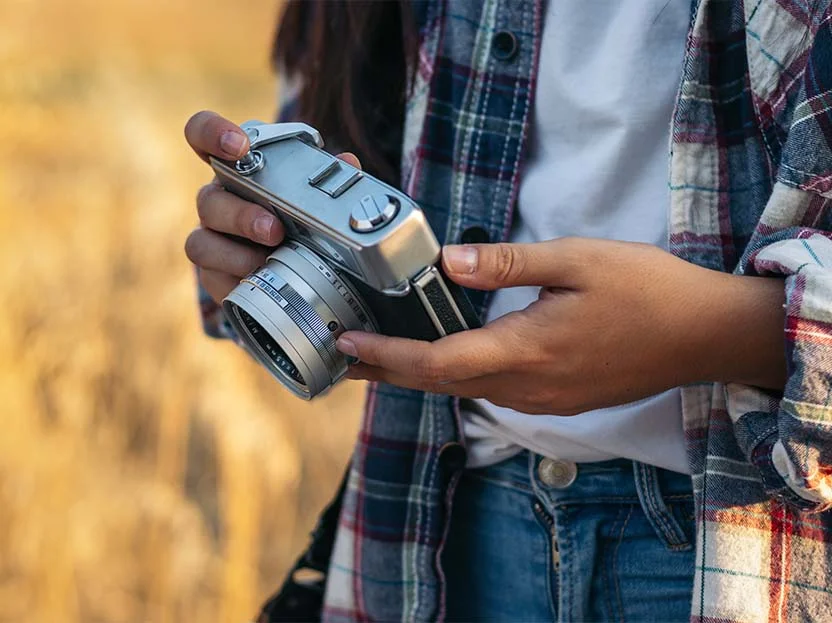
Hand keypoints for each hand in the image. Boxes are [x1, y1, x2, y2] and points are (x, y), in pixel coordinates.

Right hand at [183, 110, 358, 302]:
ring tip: (268, 261)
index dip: (212, 133)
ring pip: (201, 242)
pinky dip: (235, 281)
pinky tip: (258, 282)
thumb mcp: (318, 195)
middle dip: (241, 215)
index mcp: (237, 171)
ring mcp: (211, 239)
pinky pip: (210, 278)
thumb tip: (348, 162)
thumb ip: (330, 176)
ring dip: (235, 254)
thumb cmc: (300, 220)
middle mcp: (218, 201)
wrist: (296, 270)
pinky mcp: (213, 275)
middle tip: (274, 229)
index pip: (204, 135)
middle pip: (208, 199)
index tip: (239, 145)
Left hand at [337, 238, 786, 414]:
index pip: (435, 360)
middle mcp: (525, 387)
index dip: (385, 354)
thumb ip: (507, 263)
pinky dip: (453, 375)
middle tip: (340, 354)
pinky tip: (443, 356)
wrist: (704, 336)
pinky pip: (490, 391)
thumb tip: (447, 263)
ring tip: (378, 353)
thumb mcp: (576, 260)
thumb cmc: (647, 291)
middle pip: (438, 383)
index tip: (345, 342)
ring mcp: (541, 400)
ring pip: (462, 390)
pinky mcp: (556, 400)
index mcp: (524, 351)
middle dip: (386, 369)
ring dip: (417, 373)